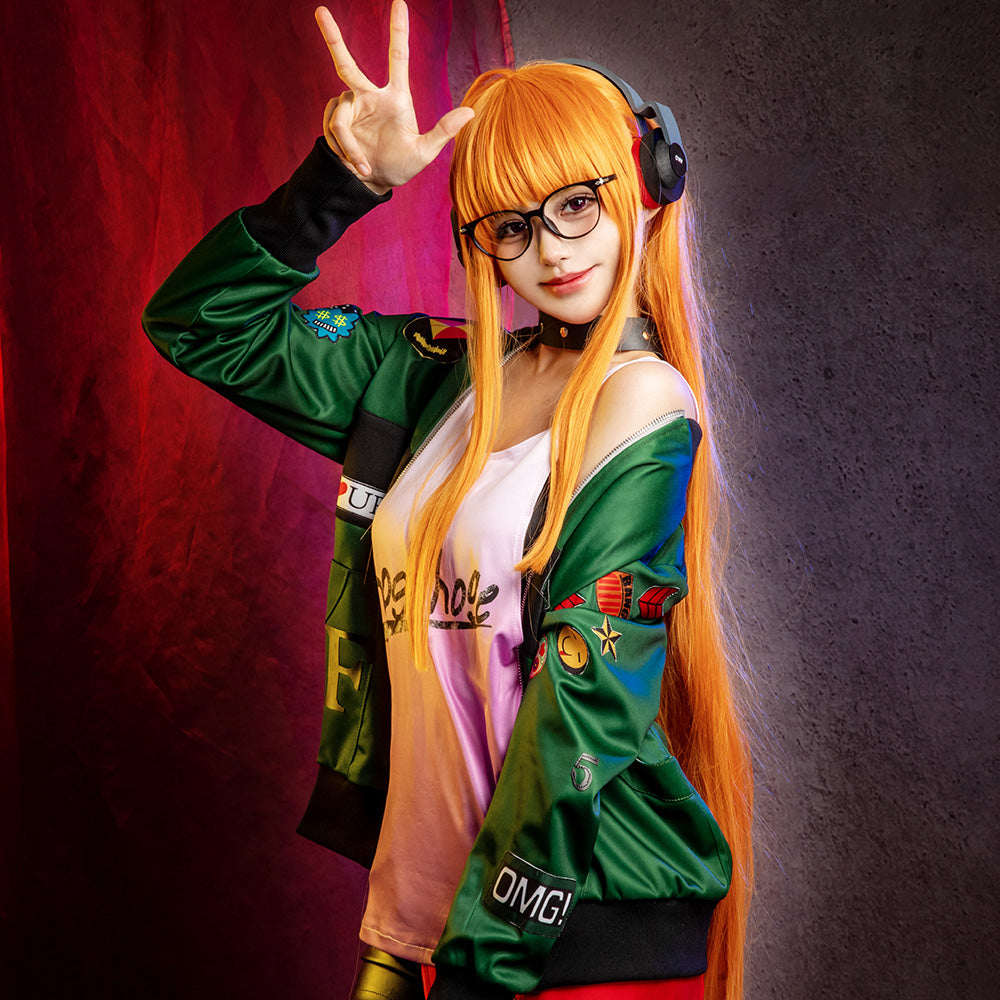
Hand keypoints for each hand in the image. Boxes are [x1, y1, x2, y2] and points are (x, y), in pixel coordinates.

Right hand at [315, 1, 474, 193]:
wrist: (374, 185)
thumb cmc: (401, 167)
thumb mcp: (424, 153)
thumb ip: (444, 131)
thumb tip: (470, 112)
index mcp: (396, 98)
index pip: (397, 57)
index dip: (398, 31)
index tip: (399, 3)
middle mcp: (370, 97)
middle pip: (347, 63)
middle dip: (332, 37)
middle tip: (320, 10)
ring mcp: (351, 108)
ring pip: (341, 114)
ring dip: (349, 143)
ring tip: (362, 165)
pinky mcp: (336, 120)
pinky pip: (335, 127)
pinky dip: (345, 148)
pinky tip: (354, 162)